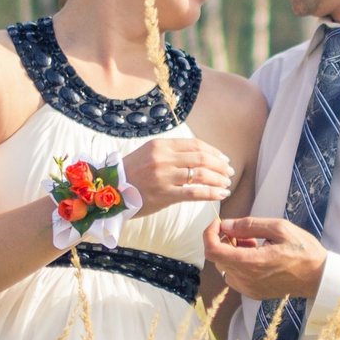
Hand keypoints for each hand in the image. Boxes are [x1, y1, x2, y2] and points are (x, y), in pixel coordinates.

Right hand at [120, 136, 235, 210]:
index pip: (195, 144)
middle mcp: (162, 158)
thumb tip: (199, 158)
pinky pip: (194, 193)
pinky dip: (211, 193)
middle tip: (229, 172)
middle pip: (201, 158)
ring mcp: (163, 176)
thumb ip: (171, 154)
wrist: (111, 191)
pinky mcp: (164, 194)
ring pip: (201, 174)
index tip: (223, 159)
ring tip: (226, 184)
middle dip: (220, 165)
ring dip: (218, 179)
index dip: (213, 151)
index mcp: (160, 145)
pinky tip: (221, 195)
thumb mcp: (148, 155)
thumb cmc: (132, 174)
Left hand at [203, 217, 327, 301]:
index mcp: (251, 263)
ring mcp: (249, 289)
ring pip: (225, 267)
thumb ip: (248, 225)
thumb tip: (225, 225)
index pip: (212, 250)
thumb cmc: (303, 250)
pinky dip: (238, 263)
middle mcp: (246, 280)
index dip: (209, 233)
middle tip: (244, 231)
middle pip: (217, 258)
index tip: (219, 223)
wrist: (320, 277)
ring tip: (254, 243)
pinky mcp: (253, 293)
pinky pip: (235, 276)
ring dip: (232, 252)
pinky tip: (257, 255)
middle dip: (224, 240)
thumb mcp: (279, 228)